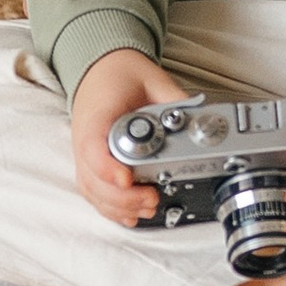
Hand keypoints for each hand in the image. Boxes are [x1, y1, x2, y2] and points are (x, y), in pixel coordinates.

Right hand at [70, 49, 166, 223]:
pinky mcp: (91, 165)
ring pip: (92, 191)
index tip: (128, 179)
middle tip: (151, 198)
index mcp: (97, 117)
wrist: (101, 70)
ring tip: (148, 208)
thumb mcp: (151, 78)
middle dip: (122, 197)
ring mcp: (86, 155)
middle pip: (93, 179)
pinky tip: (131, 216)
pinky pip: (95, 193)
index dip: (108, 168)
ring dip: (118, 207)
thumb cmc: (120, 75)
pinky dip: (111, 208)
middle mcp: (86, 140)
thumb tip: (200, 118)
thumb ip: (173, 99)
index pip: (93, 148)